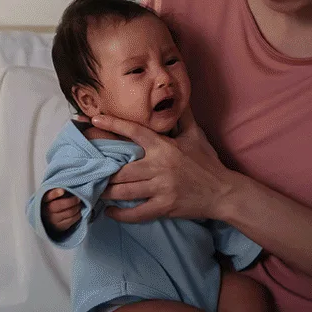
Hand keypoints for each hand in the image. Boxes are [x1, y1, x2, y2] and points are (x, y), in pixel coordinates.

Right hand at [41, 187, 81, 236]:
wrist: (47, 220)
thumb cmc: (51, 204)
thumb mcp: (50, 197)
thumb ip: (56, 191)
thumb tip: (67, 189)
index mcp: (43, 201)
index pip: (48, 196)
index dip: (55, 193)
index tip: (63, 190)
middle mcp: (47, 211)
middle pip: (62, 205)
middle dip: (73, 201)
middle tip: (78, 198)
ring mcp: (53, 220)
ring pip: (69, 212)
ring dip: (77, 207)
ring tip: (78, 204)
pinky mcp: (60, 227)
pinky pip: (72, 220)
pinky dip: (78, 214)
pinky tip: (78, 211)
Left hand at [92, 108, 233, 222]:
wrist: (223, 191)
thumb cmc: (208, 162)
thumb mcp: (196, 135)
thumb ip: (183, 116)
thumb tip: (178, 97)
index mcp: (164, 147)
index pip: (134, 131)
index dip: (113, 124)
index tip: (94, 119)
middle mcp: (159, 166)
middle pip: (121, 169)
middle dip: (103, 171)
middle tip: (88, 170)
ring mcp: (161, 188)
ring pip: (125, 191)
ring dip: (107, 192)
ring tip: (94, 191)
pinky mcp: (164, 207)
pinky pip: (137, 213)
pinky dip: (121, 214)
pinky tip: (110, 212)